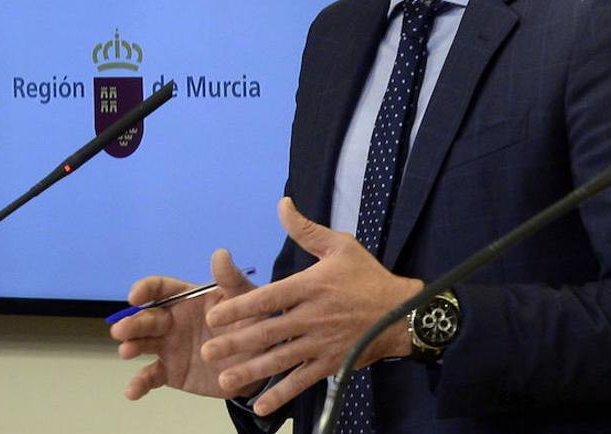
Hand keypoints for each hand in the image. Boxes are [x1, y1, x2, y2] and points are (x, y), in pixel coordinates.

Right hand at [110, 249, 258, 400]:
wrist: (259, 362)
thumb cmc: (250, 322)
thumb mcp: (245, 299)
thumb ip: (231, 279)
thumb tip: (220, 253)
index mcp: (185, 298)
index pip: (159, 289)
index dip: (144, 289)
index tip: (134, 297)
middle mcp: (172, 321)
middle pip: (146, 318)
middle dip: (132, 322)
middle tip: (122, 330)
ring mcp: (169, 347)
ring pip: (142, 344)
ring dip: (131, 346)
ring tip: (126, 351)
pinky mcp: (171, 372)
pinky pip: (151, 376)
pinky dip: (139, 384)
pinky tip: (131, 392)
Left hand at [200, 197, 422, 415]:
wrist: (403, 313)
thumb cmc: (367, 277)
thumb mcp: (339, 246)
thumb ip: (305, 230)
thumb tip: (282, 204)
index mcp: (311, 286)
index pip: (270, 298)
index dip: (240, 307)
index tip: (214, 315)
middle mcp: (313, 317)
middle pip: (269, 332)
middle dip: (236, 343)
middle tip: (207, 351)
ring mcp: (322, 343)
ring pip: (280, 359)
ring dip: (251, 370)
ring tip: (223, 379)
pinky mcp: (331, 364)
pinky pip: (302, 381)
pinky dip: (281, 395)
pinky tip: (261, 405)